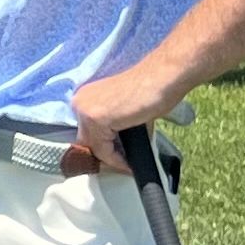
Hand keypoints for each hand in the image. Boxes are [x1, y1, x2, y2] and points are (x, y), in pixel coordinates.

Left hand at [63, 60, 179, 176]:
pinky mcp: (96, 119)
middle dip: (105, 154)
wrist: (164, 78)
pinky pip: (103, 150)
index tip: (118, 159)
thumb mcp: (124, 112)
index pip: (86, 132)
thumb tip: (116, 149)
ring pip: (94, 147)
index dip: (102, 148)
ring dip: (112, 159)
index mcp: (85, 97)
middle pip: (87, 140)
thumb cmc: (151, 91)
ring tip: (128, 166)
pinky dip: (116, 160)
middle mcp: (80, 102)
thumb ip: (114, 127)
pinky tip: (130, 164)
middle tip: (123, 165)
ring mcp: (85, 110)